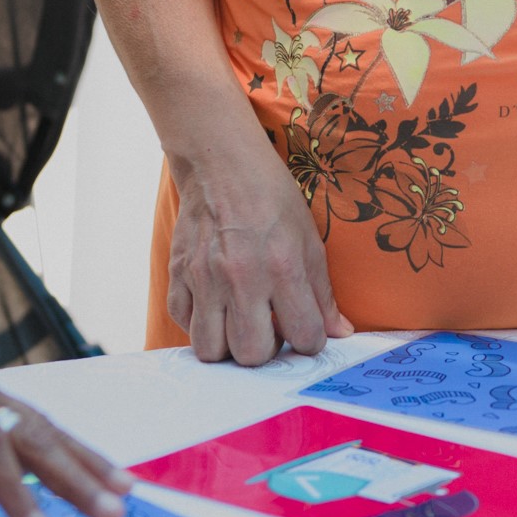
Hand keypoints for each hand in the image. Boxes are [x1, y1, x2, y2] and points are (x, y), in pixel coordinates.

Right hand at [167, 137, 355, 366]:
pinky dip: (199, 323)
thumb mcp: (310, 239)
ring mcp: (204, 277)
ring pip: (210, 349)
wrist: (221, 163)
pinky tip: (215, 306)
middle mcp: (241, 277)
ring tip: (239, 323)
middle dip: (265, 350)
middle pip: (251, 354)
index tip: (305, 331)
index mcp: (283, 267)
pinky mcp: (178, 273)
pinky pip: (183, 322)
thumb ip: (322, 292)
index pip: (304, 336)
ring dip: (227, 345)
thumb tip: (338, 332)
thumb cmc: (271, 197)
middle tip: (270, 331)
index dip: (309, 341)